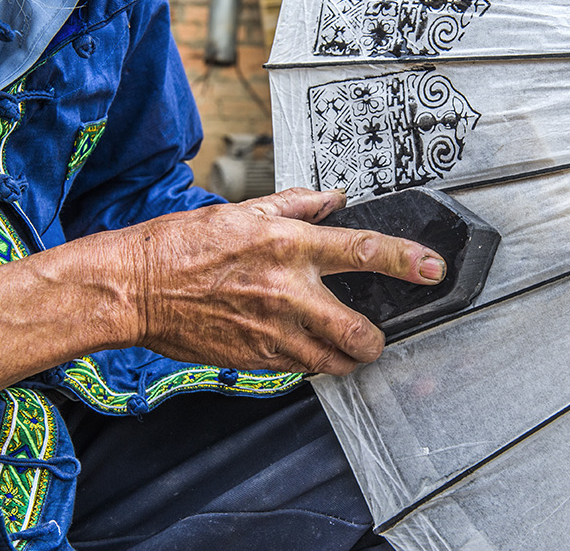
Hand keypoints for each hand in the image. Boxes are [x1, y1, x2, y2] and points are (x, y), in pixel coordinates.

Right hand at [133, 188, 445, 374]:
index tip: (432, 268)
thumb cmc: (184, 245)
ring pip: (333, 361)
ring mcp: (271, 330)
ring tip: (342, 349)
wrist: (137, 286)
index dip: (404, 260)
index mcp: (288, 245)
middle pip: (358, 330)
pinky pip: (299, 370)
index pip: (362, 251)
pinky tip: (299, 349)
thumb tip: (334, 198)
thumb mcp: (244, 211)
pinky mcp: (255, 358)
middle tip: (373, 336)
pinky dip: (308, 364)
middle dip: (375, 340)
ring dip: (346, 359)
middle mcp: (287, 290)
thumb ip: (297, 204)